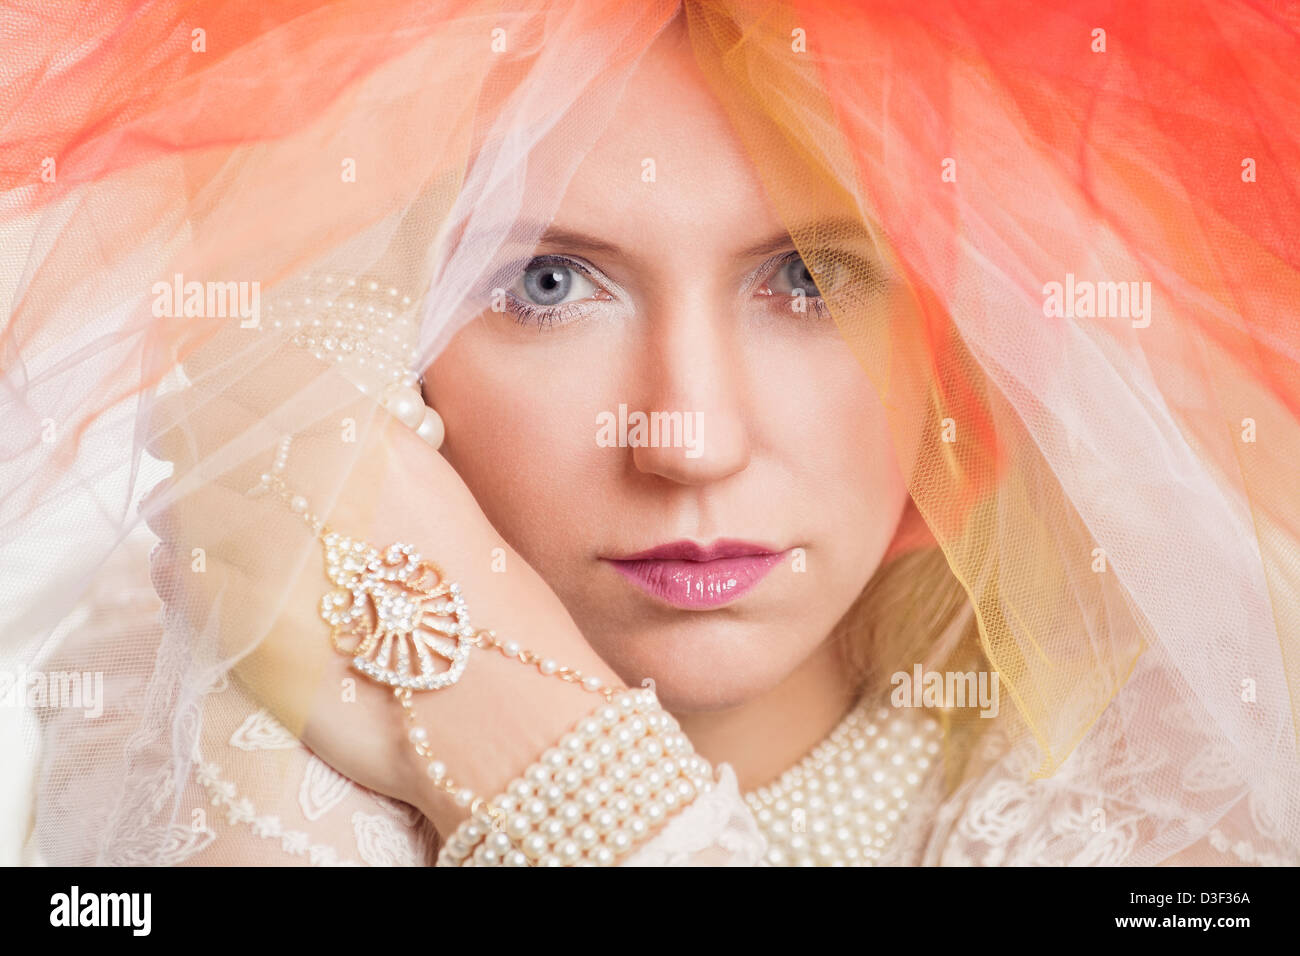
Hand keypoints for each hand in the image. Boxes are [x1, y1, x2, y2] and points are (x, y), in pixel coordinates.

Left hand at [144, 322, 620, 834]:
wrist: (498, 701)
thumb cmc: (489, 604)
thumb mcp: (437, 496)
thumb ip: (363, 460)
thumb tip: (293, 443)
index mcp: (369, 438)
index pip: (259, 371)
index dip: (223, 379)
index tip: (210, 390)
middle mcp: (314, 479)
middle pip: (204, 428)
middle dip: (185, 435)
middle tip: (177, 444)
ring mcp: (271, 548)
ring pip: (180, 502)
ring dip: (184, 507)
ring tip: (205, 524)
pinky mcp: (242, 618)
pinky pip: (177, 573)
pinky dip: (181, 569)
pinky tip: (201, 575)